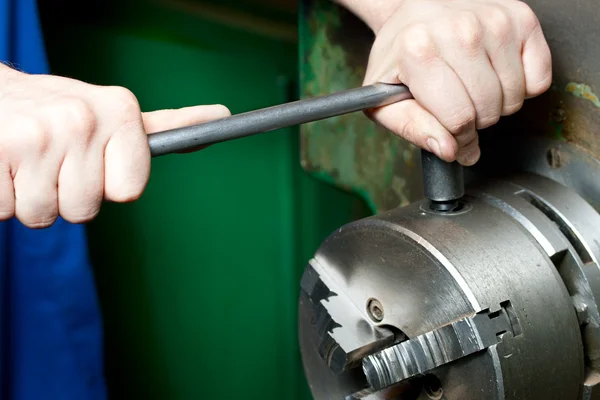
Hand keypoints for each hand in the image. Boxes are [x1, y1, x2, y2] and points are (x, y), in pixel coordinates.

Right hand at [0, 65, 229, 227]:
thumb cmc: (59, 111)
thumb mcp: (114, 112)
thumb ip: (164, 126)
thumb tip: (222, 117)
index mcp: (121, 111)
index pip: (129, 191)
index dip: (108, 185)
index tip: (94, 162)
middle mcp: (82, 119)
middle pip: (85, 210)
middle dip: (65, 195)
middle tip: (52, 160)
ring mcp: (37, 136)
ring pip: (44, 216)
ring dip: (31, 198)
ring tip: (27, 160)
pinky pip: (6, 212)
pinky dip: (2, 198)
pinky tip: (5, 165)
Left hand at [362, 0, 551, 164]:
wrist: (416, 11)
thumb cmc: (402, 57)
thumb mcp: (386, 100)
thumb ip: (414, 129)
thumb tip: (449, 150)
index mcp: (418, 51)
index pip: (457, 119)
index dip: (458, 139)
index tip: (454, 138)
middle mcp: (459, 29)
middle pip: (488, 110)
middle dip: (475, 121)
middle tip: (458, 105)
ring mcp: (494, 21)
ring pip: (514, 98)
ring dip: (497, 105)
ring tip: (473, 87)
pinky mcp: (521, 18)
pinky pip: (539, 80)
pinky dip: (522, 87)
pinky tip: (495, 73)